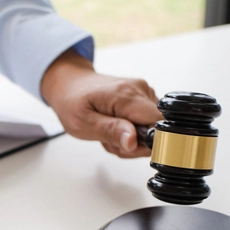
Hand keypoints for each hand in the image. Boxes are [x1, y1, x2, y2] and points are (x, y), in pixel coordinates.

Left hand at [40, 49, 160, 157]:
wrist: (70, 84)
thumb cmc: (72, 102)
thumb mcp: (83, 123)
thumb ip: (110, 131)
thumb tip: (133, 141)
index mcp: (126, 95)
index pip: (159, 123)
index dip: (147, 142)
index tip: (126, 145)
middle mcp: (140, 89)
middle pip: (158, 129)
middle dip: (135, 144)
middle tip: (110, 140)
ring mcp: (143, 92)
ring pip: (152, 128)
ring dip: (131, 139)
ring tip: (109, 132)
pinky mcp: (143, 97)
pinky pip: (147, 122)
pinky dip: (131, 131)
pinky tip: (115, 127)